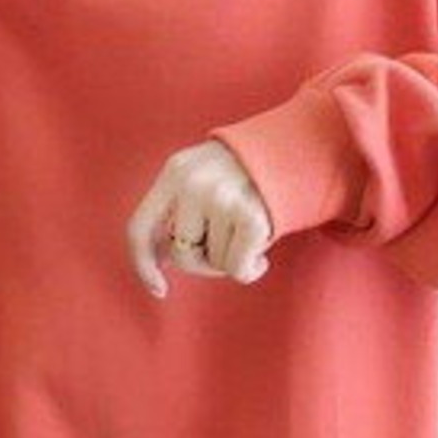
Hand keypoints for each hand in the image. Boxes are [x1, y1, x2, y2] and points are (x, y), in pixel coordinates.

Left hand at [126, 140, 272, 298]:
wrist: (297, 150)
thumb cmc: (245, 173)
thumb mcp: (202, 175)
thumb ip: (177, 209)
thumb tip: (157, 256)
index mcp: (175, 171)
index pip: (139, 227)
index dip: (143, 264)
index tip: (158, 288)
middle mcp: (193, 182)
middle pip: (181, 254)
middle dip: (204, 259)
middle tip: (225, 242)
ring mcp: (222, 199)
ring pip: (214, 263)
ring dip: (232, 257)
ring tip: (247, 229)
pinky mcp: (251, 217)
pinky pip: (238, 269)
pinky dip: (251, 268)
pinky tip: (261, 251)